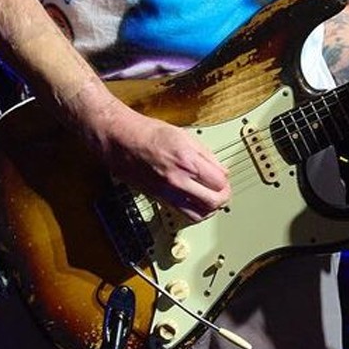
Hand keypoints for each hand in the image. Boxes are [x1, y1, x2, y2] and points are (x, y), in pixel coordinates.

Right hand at [87, 102, 230, 222]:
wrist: (121, 140)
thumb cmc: (148, 134)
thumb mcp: (184, 136)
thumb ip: (206, 155)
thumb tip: (221, 170)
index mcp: (187, 161)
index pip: (220, 182)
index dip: (226, 182)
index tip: (225, 179)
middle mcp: (178, 180)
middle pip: (212, 202)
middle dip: (223, 198)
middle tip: (223, 192)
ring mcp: (168, 192)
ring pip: (198, 215)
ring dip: (210, 209)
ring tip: (211, 199)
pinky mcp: (159, 198)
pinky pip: (183, 213)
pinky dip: (194, 212)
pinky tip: (196, 203)